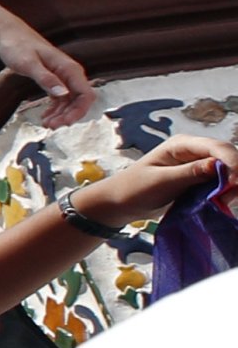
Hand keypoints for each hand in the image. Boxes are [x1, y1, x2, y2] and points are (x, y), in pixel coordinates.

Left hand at [0, 24, 95, 127]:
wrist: (9, 35)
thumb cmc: (17, 46)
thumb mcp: (28, 64)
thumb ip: (46, 79)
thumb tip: (63, 94)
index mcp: (69, 69)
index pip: (86, 95)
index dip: (79, 111)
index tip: (65, 123)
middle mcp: (70, 73)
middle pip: (79, 100)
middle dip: (68, 116)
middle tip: (50, 126)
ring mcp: (63, 76)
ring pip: (70, 101)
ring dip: (61, 114)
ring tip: (46, 124)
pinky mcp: (54, 79)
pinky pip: (61, 98)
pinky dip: (55, 109)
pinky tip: (46, 116)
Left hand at [88, 136, 234, 224]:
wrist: (121, 202)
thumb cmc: (134, 189)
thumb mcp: (161, 181)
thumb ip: (190, 172)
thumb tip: (218, 165)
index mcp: (182, 144)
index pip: (217, 147)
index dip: (232, 163)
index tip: (234, 184)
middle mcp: (194, 151)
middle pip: (228, 158)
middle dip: (235, 176)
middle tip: (227, 198)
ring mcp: (199, 165)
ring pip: (229, 171)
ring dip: (232, 186)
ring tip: (223, 202)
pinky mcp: (201, 179)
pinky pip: (222, 182)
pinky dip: (226, 192)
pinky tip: (221, 202)